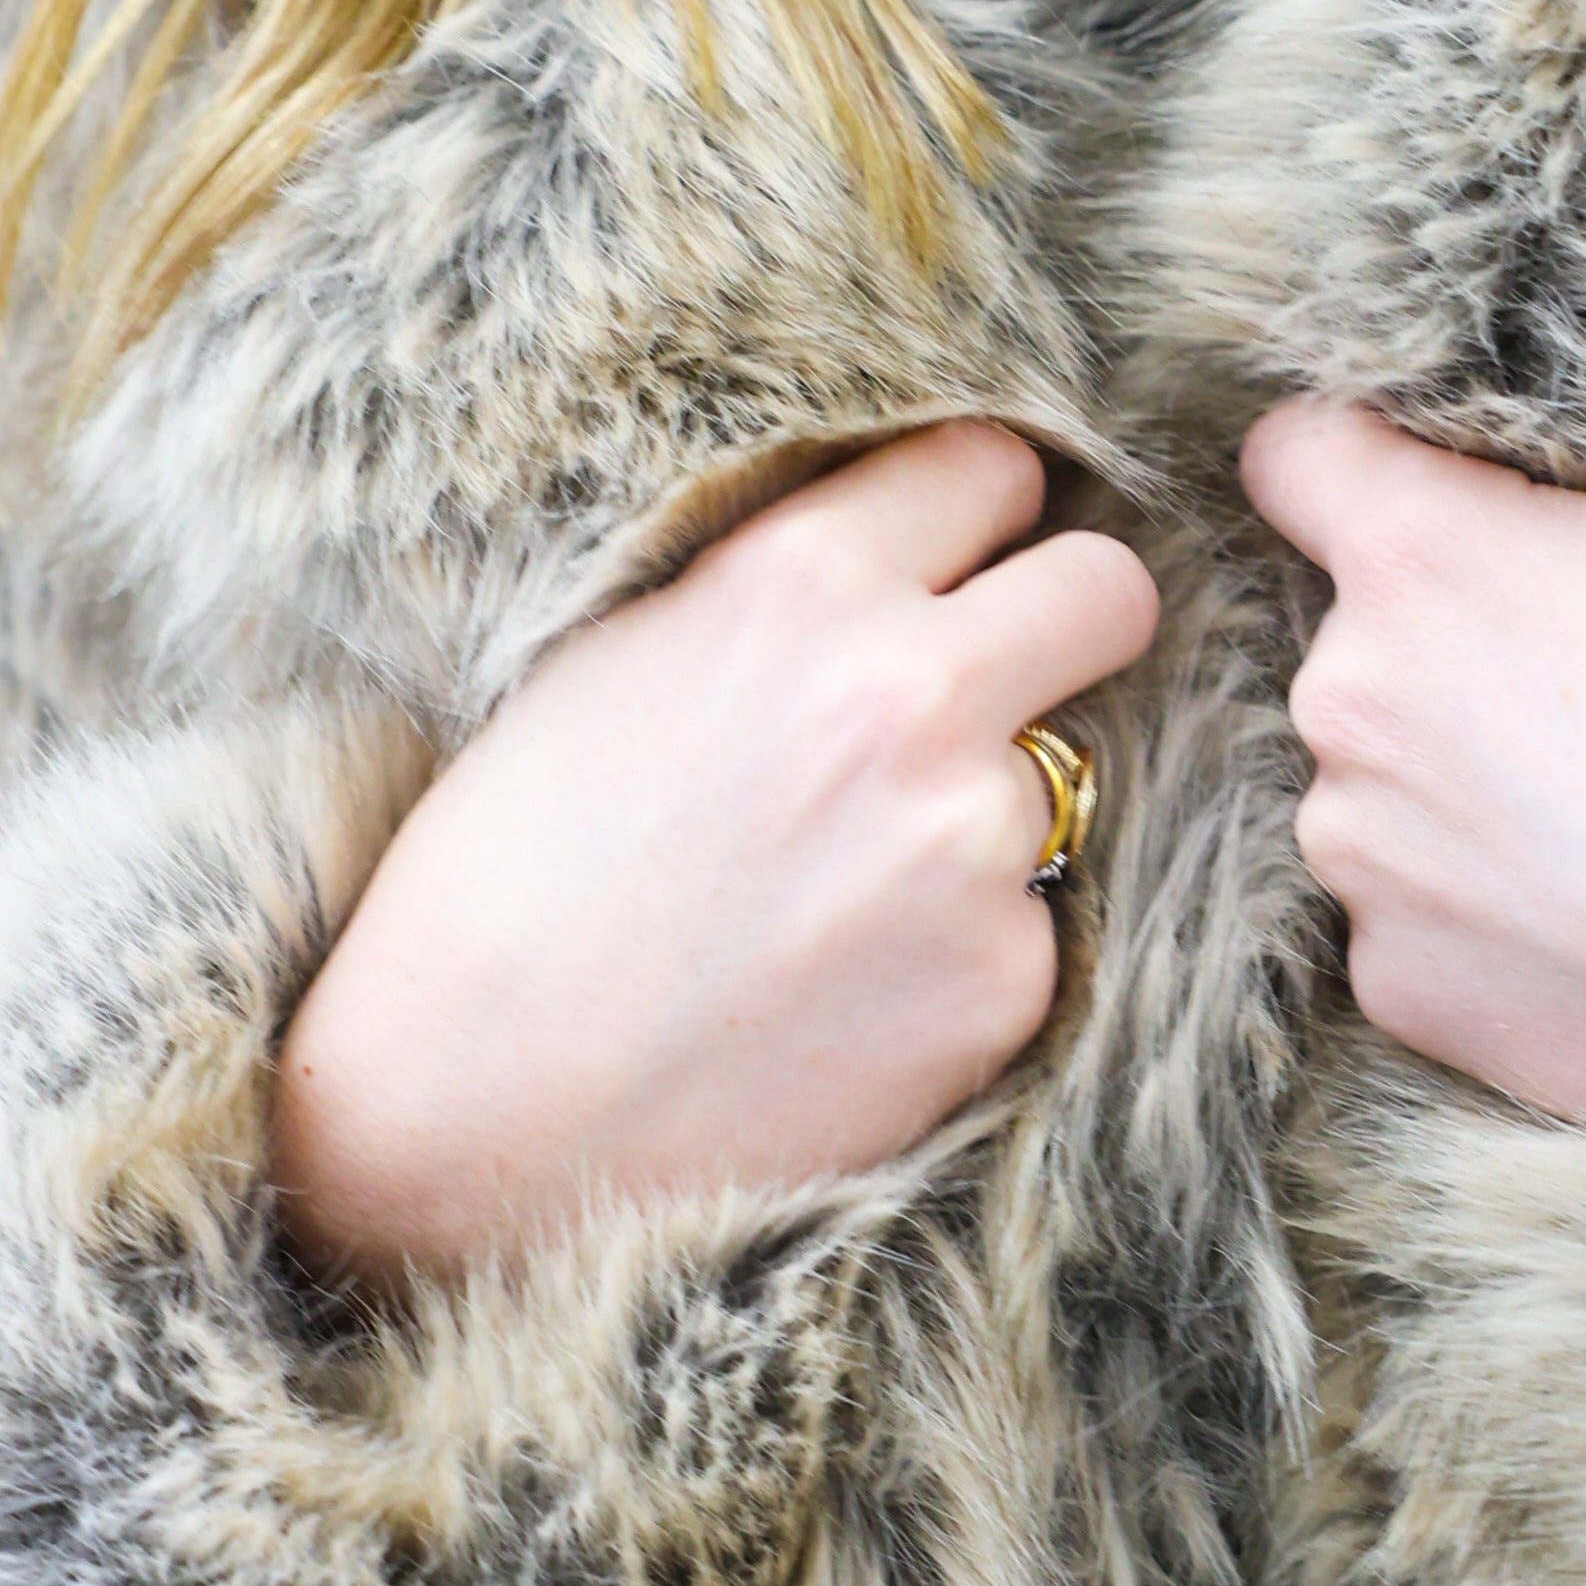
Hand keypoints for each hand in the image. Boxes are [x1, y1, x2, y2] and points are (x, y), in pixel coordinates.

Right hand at [270, 425, 1159, 1288]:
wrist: (476, 1117)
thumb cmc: (510, 880)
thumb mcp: (613, 661)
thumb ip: (778, 590)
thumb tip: (907, 549)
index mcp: (800, 582)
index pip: (993, 469)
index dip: (979, 517)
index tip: (966, 555)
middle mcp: (912, 695)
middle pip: (1110, 592)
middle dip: (1069, 621)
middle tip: (1006, 676)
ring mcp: (977, 842)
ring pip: (1059, 777)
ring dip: (982, 814)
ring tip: (835, 893)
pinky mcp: (1011, 978)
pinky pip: (1029, 921)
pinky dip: (961, 948)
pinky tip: (843, 993)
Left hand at [1239, 400, 1585, 1129]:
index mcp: (1420, 557)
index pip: (1297, 456)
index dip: (1360, 466)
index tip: (1421, 495)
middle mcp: (1351, 700)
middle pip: (1361, 646)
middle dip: (1451, 660)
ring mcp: (1363, 854)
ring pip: (1382, 796)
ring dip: (1461, 801)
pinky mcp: (1396, 984)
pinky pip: (1416, 927)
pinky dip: (1487, 925)